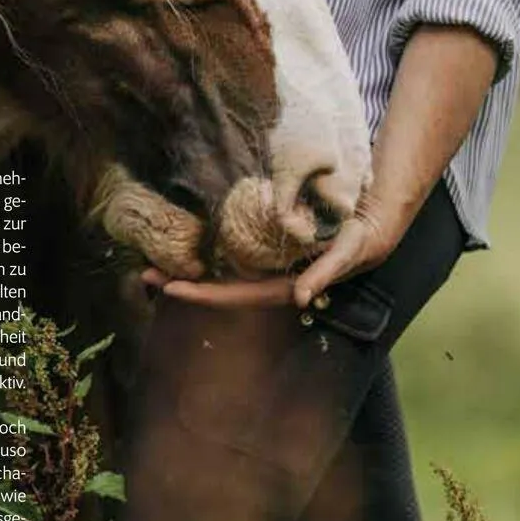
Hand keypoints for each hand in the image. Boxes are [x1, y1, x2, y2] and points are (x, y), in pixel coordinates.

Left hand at [142, 199, 400, 310]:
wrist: (374, 222)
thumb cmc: (362, 236)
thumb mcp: (348, 249)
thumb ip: (325, 273)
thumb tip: (300, 298)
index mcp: (286, 285)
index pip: (236, 295)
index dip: (203, 294)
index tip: (170, 288)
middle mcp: (273, 280)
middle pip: (221, 289)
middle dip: (184, 284)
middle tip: (145, 274)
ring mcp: (270, 267)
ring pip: (224, 274)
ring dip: (193, 270)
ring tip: (157, 261)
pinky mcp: (272, 252)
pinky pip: (235, 258)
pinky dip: (211, 256)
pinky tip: (191, 248)